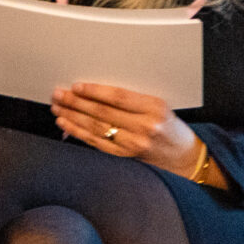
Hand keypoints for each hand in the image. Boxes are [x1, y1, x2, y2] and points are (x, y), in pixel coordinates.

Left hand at [50, 81, 205, 176]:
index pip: (118, 98)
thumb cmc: (171, 127)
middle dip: (77, 102)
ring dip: (73, 116)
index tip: (77, 86)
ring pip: (96, 128)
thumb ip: (132, 99)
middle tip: (59, 94)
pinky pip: (97, 143)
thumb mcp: (159, 105)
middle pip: (103, 112)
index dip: (95, 91)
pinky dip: (79, 133)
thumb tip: (97, 91)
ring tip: (58, 107)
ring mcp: (134, 144)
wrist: (185, 156)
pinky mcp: (126, 156)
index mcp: (154, 108)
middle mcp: (144, 127)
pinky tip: (66, 124)